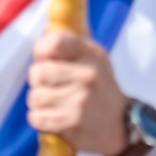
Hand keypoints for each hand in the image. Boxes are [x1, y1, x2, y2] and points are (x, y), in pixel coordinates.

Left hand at [27, 31, 129, 155]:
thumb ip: (70, 44)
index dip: (42, 51)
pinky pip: (37, 118)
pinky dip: (40, 120)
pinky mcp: (74, 122)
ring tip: (55, 104)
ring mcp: (81, 99)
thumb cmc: (99, 88)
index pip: (54, 42)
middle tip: (51, 86)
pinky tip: (55, 118)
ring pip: (35, 97)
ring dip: (39, 103)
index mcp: (91, 54)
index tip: (46, 59)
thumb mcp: (93, 59)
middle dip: (38, 82)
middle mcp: (88, 74)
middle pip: (38, 72)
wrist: (120, 123)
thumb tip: (45, 33)